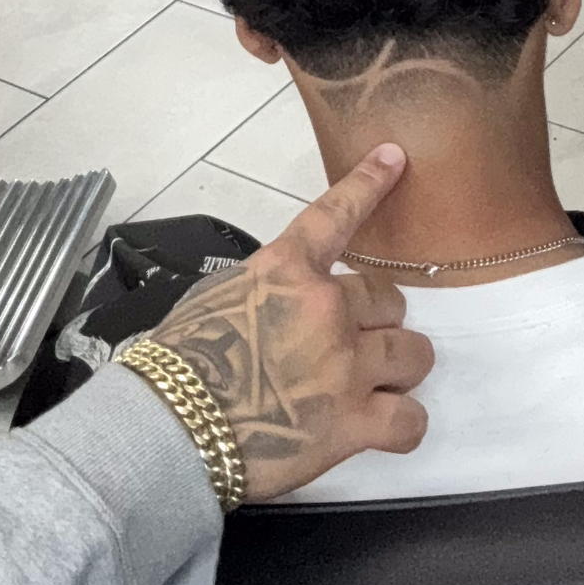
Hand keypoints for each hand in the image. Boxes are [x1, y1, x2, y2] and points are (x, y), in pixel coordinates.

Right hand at [148, 146, 431, 502]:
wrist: (170, 424)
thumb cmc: (180, 361)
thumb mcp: (218, 297)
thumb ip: (267, 291)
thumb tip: (286, 305)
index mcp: (286, 271)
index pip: (336, 215)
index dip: (369, 184)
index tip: (394, 158)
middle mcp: (326, 309)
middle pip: (388, 299)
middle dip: (376, 320)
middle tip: (350, 345)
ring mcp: (346, 366)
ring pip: (413, 353)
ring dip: (397, 368)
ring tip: (372, 386)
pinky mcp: (356, 424)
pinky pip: (411, 420)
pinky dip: (402, 424)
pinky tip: (381, 426)